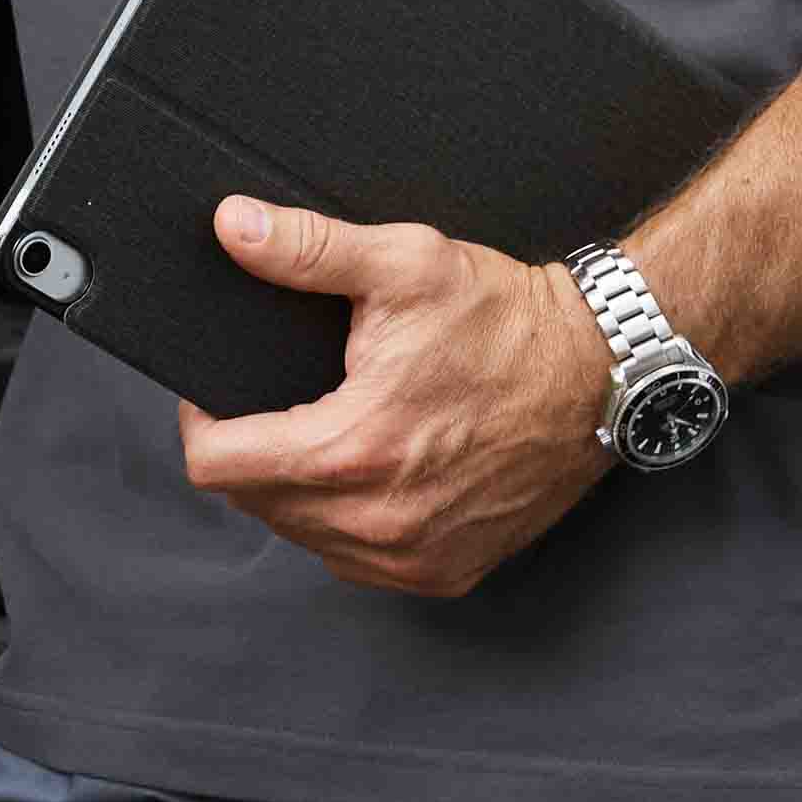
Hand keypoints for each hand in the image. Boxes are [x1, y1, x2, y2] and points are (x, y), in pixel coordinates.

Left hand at [174, 197, 611, 596]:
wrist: (601, 373)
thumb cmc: (510, 321)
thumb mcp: (405, 265)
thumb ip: (307, 249)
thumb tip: (233, 228)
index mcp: (353, 450)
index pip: (216, 467)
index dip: (200, 423)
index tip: (216, 393)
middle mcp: (379, 521)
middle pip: (253, 503)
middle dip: (250, 451)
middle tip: (280, 401)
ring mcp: (414, 557)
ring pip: (302, 537)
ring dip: (295, 491)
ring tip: (327, 431)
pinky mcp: (446, 572)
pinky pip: (356, 561)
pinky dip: (345, 524)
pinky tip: (369, 475)